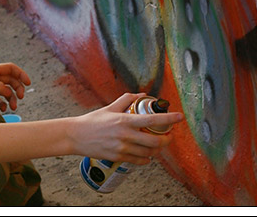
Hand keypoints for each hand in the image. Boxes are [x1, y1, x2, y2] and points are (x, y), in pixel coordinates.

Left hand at [0, 63, 30, 116]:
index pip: (10, 68)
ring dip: (11, 98)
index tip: (28, 83)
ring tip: (12, 108)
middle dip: (17, 89)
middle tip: (20, 99)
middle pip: (10, 80)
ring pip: (5, 90)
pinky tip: (3, 109)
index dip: (21, 74)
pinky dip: (2, 104)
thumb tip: (9, 92)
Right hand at [68, 93, 184, 164]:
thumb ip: (128, 100)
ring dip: (157, 150)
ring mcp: (122, 148)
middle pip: (154, 141)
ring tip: (159, 144)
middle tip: (169, 135)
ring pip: (148, 153)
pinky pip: (138, 161)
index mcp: (125, 120)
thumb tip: (143, 95)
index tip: (180, 117)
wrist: (76, 136)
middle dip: (166, 139)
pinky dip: (146, 159)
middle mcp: (125, 135)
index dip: (169, 119)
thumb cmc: (93, 121)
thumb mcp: (110, 107)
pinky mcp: (118, 157)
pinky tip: (147, 155)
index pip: (152, 120)